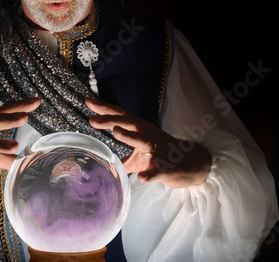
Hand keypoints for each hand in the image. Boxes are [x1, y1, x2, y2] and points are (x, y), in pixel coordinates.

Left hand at [86, 98, 210, 187]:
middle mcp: (148, 135)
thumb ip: (120, 158)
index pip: (120, 115)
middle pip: (128, 123)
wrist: (190, 164)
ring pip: (143, 141)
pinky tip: (141, 178)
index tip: (87, 101)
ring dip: (129, 136)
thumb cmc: (160, 155)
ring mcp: (157, 151)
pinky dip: (149, 174)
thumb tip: (102, 164)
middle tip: (92, 120)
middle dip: (110, 120)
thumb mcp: (138, 154)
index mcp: (140, 129)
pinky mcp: (165, 167)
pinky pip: (157, 171)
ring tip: (115, 131)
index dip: (104, 108)